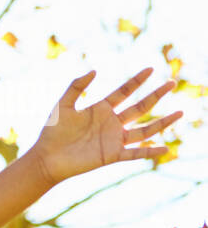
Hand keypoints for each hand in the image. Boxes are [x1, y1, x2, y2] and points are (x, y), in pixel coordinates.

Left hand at [28, 68, 182, 187]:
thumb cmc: (52, 132)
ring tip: (180, 112)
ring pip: (144, 130)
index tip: (151, 68)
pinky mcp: (112, 156)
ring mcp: (114, 140)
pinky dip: (150, 151)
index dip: (137, 81)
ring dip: (162, 122)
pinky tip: (165, 148)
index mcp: (100, 109)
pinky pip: (135, 153)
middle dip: (156, 95)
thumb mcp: (63, 105)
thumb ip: (76, 87)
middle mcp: (111, 123)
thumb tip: (95, 70)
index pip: (124, 92)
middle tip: (171, 82)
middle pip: (139, 107)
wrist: (46, 158)